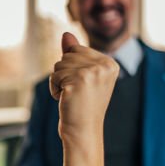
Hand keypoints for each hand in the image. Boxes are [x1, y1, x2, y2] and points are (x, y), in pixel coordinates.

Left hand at [50, 32, 118, 165]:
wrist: (82, 131)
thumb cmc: (81, 105)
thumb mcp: (81, 76)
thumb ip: (75, 54)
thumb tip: (66, 34)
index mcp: (110, 63)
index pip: (77, 50)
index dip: (72, 69)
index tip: (83, 87)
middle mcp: (104, 65)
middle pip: (67, 55)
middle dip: (64, 75)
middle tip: (76, 94)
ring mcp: (92, 72)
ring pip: (59, 65)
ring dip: (58, 82)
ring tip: (71, 97)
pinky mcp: (78, 81)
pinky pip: (54, 76)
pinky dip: (54, 89)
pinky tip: (65, 100)